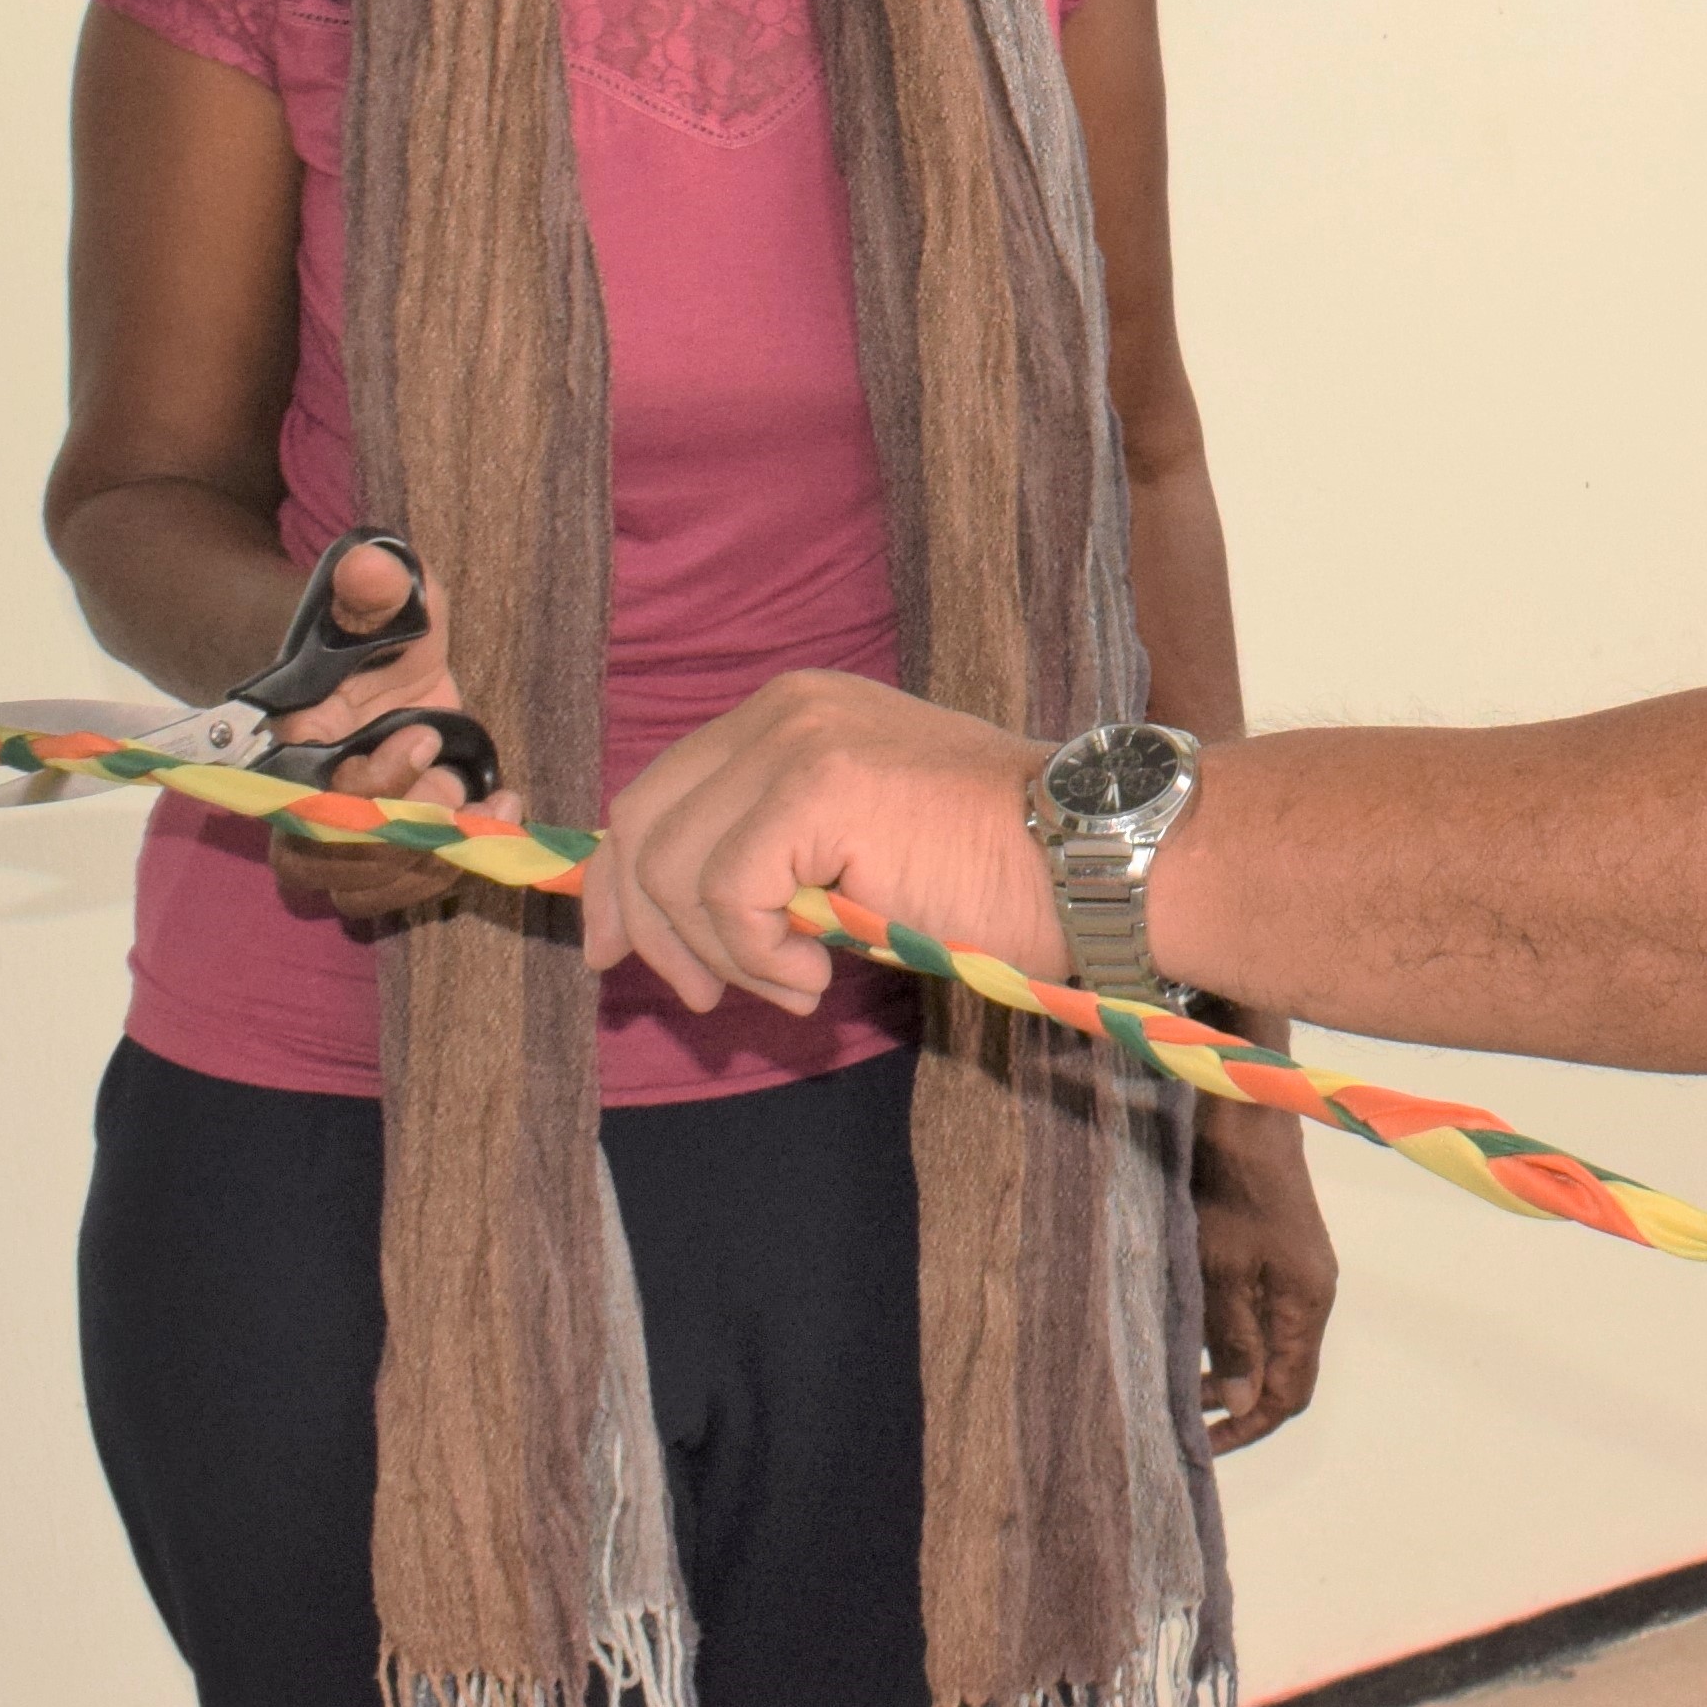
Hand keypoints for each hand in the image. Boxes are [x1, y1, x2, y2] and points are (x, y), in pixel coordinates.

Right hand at [266, 533, 496, 927]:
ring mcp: (337, 832)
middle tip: (456, 798)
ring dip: (426, 870)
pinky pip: (395, 891)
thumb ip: (372, 590)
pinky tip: (502, 818)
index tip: (428, 734)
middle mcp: (299, 799)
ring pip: (356, 890)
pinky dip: (448, 873)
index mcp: (285, 743)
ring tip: (490, 818)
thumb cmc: (364, 628)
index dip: (372, 780)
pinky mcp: (379, 846)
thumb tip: (372, 565)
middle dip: (398, 840)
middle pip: (324, 860)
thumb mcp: (377, 601)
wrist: (361, 657)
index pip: (307, 791)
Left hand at [584, 670, 1057, 1017]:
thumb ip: (770, 857)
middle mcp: (785, 710)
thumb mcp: (854, 851)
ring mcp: (799, 739)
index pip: (660, 792)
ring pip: (673, 868)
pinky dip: (753, 954)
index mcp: (792, 714)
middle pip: (644, 822)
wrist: (1092, 862)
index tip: (614, 950)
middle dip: (650, 927)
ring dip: (722, 954)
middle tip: (703, 996)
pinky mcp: (816, 787)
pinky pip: (724, 894)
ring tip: (796, 983)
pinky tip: (813, 972)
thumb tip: (667, 921)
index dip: (619, 880)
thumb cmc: (993, 875)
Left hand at [1192, 1097, 1336, 1451]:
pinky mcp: (1276, 1247)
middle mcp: (1308, 1291)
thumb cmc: (1228, 1185)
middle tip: (1176, 1415)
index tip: (1198, 1446)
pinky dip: (1223, 1329)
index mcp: (1305, 1302)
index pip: (1288, 1393)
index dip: (1246, 1427)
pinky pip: (1255, 1308)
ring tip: (1173, 1377)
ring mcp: (1294, 1267)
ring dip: (1224, 1364)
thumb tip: (1242, 1404)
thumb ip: (1231, 1339)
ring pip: (1265, 1340)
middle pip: (1281, 1371)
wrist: (1243, 1106)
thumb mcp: (1218, 1269)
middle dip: (1233, 1401)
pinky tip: (1184, 1326)